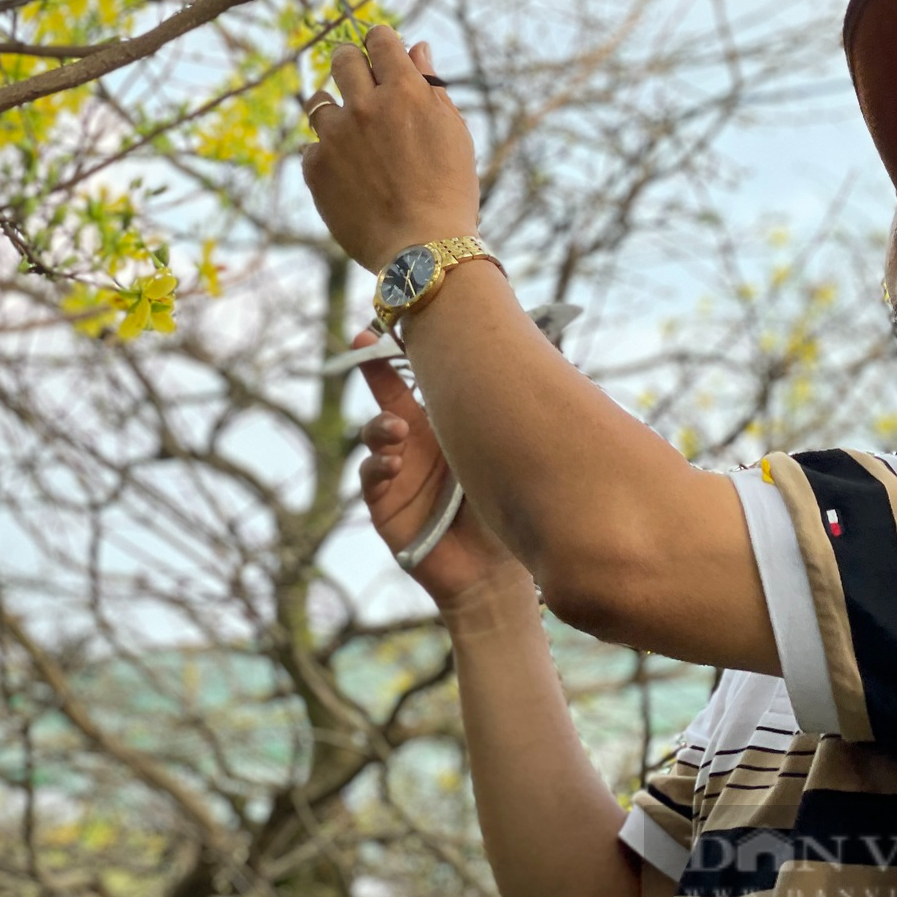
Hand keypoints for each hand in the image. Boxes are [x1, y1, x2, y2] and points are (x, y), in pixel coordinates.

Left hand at [301, 25, 479, 270]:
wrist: (423, 250)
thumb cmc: (450, 192)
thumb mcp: (452, 133)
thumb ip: (432, 87)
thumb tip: (418, 49)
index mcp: (404, 90)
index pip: (379, 39)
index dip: (379, 42)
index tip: (380, 53)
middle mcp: (365, 105)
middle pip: (342, 59)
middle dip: (351, 65)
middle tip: (361, 86)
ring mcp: (336, 136)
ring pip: (317, 101)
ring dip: (333, 110)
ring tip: (352, 138)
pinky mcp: (316, 167)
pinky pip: (312, 147)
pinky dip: (326, 156)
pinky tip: (349, 177)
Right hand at [353, 330, 522, 611]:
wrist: (492, 576)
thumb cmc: (504, 514)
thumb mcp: (505, 459)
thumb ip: (503, 421)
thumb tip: (532, 363)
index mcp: (444, 425)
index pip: (420, 380)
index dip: (404, 350)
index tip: (393, 321)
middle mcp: (416, 441)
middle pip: (387, 395)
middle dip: (372, 368)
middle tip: (364, 346)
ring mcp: (397, 471)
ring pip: (375, 433)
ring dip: (381, 425)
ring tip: (396, 429)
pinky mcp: (385, 503)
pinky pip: (372, 476)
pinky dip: (378, 466)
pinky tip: (393, 465)